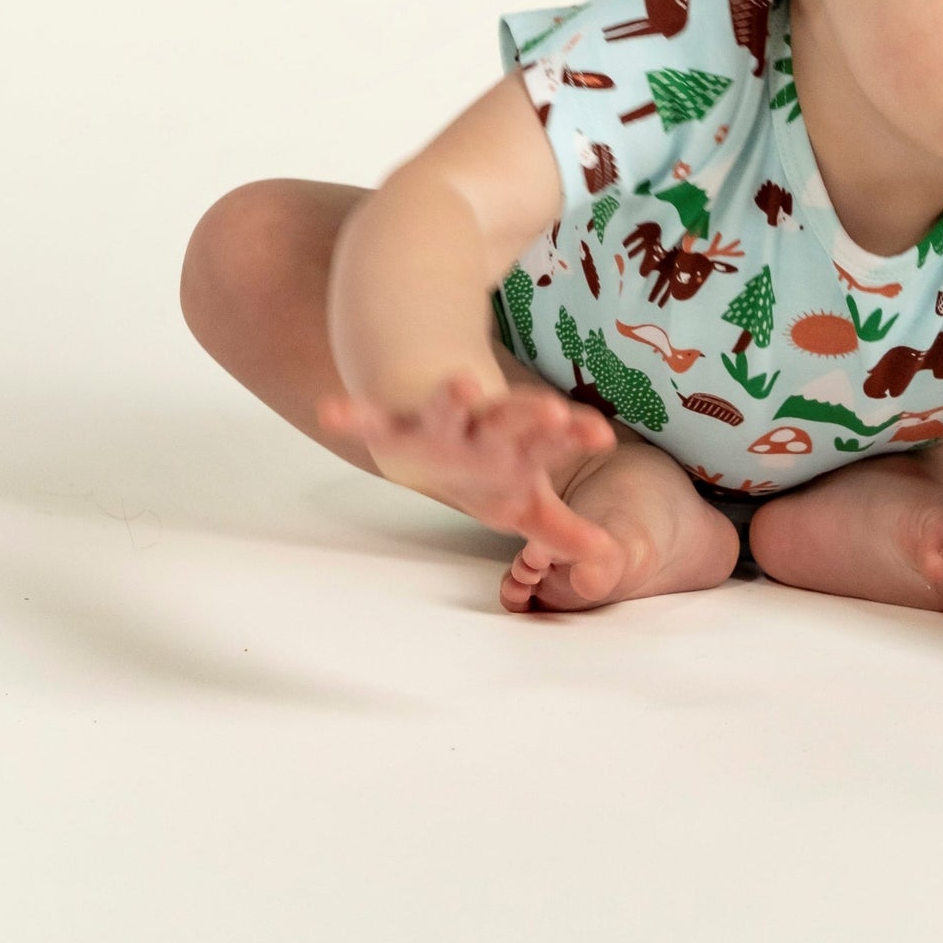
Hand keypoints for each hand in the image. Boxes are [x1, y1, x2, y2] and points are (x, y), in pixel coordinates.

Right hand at [321, 370, 621, 584]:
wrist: (435, 428)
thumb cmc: (489, 470)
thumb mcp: (526, 503)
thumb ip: (564, 532)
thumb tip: (610, 559)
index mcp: (519, 447)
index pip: (552, 441)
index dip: (575, 436)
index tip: (602, 435)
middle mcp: (484, 429)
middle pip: (510, 418)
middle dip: (529, 414)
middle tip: (551, 409)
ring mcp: (441, 423)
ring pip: (449, 407)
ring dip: (455, 397)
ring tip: (462, 383)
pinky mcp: (397, 424)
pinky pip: (373, 420)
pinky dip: (354, 416)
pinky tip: (332, 410)